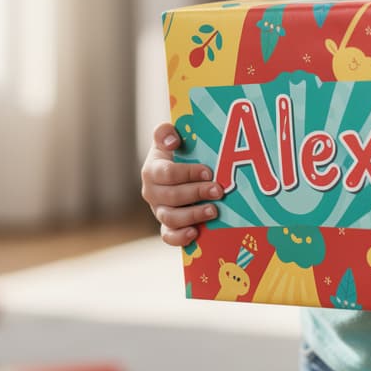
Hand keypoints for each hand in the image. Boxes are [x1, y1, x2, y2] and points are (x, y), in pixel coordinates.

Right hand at [140, 121, 222, 246]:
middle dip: (197, 193)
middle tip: (218, 190)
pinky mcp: (167, 226)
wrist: (175, 172)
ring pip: (170, 218)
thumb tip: (172, 140)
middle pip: (171, 196)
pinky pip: (168, 236)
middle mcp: (152, 192)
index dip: (188, 173)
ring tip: (214, 210)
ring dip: (193, 215)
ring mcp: (158, 210)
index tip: (208, 172)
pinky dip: (180, 237)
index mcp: (152, 170)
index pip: (167, 173)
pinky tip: (195, 233)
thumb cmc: (176, 153)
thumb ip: (164, 132)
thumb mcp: (168, 138)